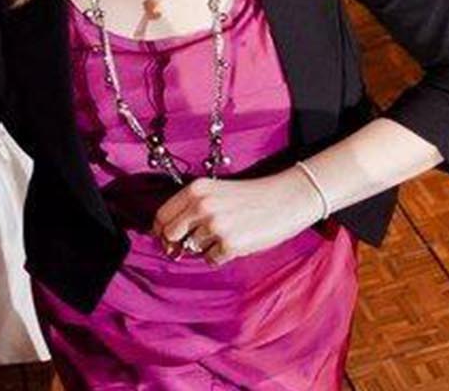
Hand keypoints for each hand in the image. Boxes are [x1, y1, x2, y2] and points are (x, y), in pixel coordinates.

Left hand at [152, 168, 322, 265]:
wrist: (286, 199)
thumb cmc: (252, 197)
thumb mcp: (216, 192)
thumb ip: (192, 207)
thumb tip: (168, 236)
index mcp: (196, 189)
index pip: (161, 216)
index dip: (161, 231)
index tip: (168, 238)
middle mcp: (202, 205)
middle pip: (169, 235)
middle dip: (176, 244)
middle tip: (191, 245)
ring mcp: (215, 225)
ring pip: (191, 249)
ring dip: (204, 248)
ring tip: (224, 236)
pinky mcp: (230, 243)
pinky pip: (211, 260)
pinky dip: (220, 256)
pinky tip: (235, 243)